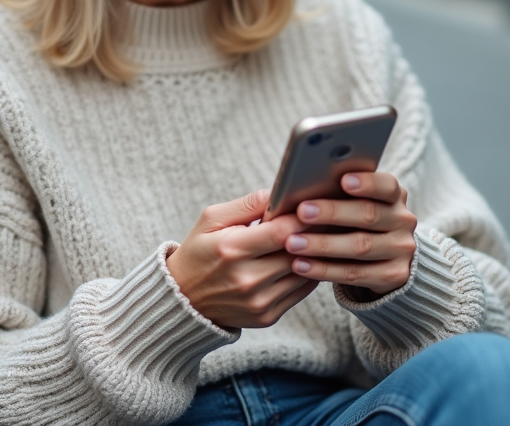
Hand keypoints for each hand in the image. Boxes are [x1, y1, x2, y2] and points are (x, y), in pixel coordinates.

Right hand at [166, 189, 319, 329]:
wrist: (183, 298)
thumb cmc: (199, 251)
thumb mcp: (212, 219)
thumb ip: (247, 204)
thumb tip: (279, 193)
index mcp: (232, 250)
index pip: (282, 232)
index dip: (302, 218)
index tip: (314, 206)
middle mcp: (247, 279)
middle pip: (298, 252)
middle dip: (314, 233)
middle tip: (325, 217)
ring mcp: (258, 302)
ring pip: (305, 273)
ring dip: (315, 254)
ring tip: (321, 236)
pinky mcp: (267, 317)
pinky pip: (301, 292)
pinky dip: (308, 273)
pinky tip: (308, 259)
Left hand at [284, 172, 417, 298]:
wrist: (385, 261)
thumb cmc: (356, 223)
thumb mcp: (355, 205)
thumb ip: (338, 195)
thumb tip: (299, 188)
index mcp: (394, 196)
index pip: (386, 185)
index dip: (367, 183)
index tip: (343, 180)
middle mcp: (403, 221)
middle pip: (369, 214)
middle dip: (332, 213)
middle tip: (302, 212)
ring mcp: (402, 250)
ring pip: (360, 246)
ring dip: (322, 245)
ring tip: (292, 243)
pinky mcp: (394, 276)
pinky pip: (355, 274)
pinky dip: (324, 270)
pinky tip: (300, 265)